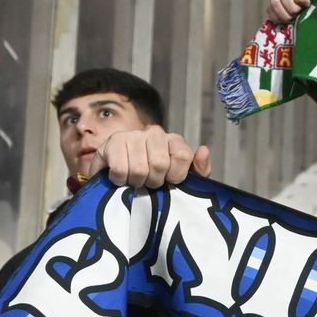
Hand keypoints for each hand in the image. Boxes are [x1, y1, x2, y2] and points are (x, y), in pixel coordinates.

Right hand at [86, 125, 211, 188]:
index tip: (169, 182)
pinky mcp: (113, 142)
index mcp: (174, 141)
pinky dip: (120, 180)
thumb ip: (199, 169)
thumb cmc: (156, 179)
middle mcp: (155, 133)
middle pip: (160, 164)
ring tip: (134, 180)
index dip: (176, 176)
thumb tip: (203, 150)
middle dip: (154, 182)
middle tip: (149, 183)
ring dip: (136, 183)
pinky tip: (120, 178)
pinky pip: (120, 169)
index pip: (183, 155)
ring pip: (139, 169)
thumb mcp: (183, 180)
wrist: (120, 179)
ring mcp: (133, 135)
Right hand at [266, 0, 313, 21]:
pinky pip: (269, 11)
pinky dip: (277, 18)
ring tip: (292, 19)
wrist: (309, 18)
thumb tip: (312, 5)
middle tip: (298, 14)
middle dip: (292, 6)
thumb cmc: (315, 9)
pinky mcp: (271, 8)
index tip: (307, 4)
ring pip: (275, 1)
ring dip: (284, 13)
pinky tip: (285, 22)